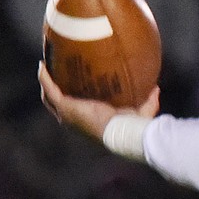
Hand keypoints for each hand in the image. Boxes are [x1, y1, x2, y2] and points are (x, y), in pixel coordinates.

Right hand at [38, 61, 158, 141]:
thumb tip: (156, 87)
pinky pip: (50, 91)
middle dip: (57, 91)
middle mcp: (76, 121)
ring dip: (48, 83)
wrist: (124, 132)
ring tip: (47, 68)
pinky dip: (45, 78)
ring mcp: (68, 115)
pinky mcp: (66, 107)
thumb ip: (148, 100)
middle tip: (57, 74)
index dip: (76, 99)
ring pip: (51, 98)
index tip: (78, 86)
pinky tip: (42, 66)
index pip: (80, 110)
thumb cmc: (133, 126)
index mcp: (92, 122)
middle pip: (60, 105)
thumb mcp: (141, 111)